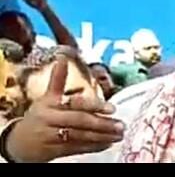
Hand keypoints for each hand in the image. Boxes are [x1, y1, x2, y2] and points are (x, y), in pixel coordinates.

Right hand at [5, 56, 123, 162]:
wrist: (19, 142)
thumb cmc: (39, 116)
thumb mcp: (47, 97)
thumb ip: (58, 80)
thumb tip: (63, 58)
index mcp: (50, 103)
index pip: (75, 103)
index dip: (94, 105)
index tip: (112, 108)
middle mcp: (50, 118)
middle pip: (79, 120)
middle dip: (102, 123)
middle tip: (121, 125)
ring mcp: (51, 135)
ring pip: (80, 136)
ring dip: (101, 136)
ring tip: (118, 135)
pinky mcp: (53, 151)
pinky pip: (76, 148)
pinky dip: (93, 146)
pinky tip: (107, 144)